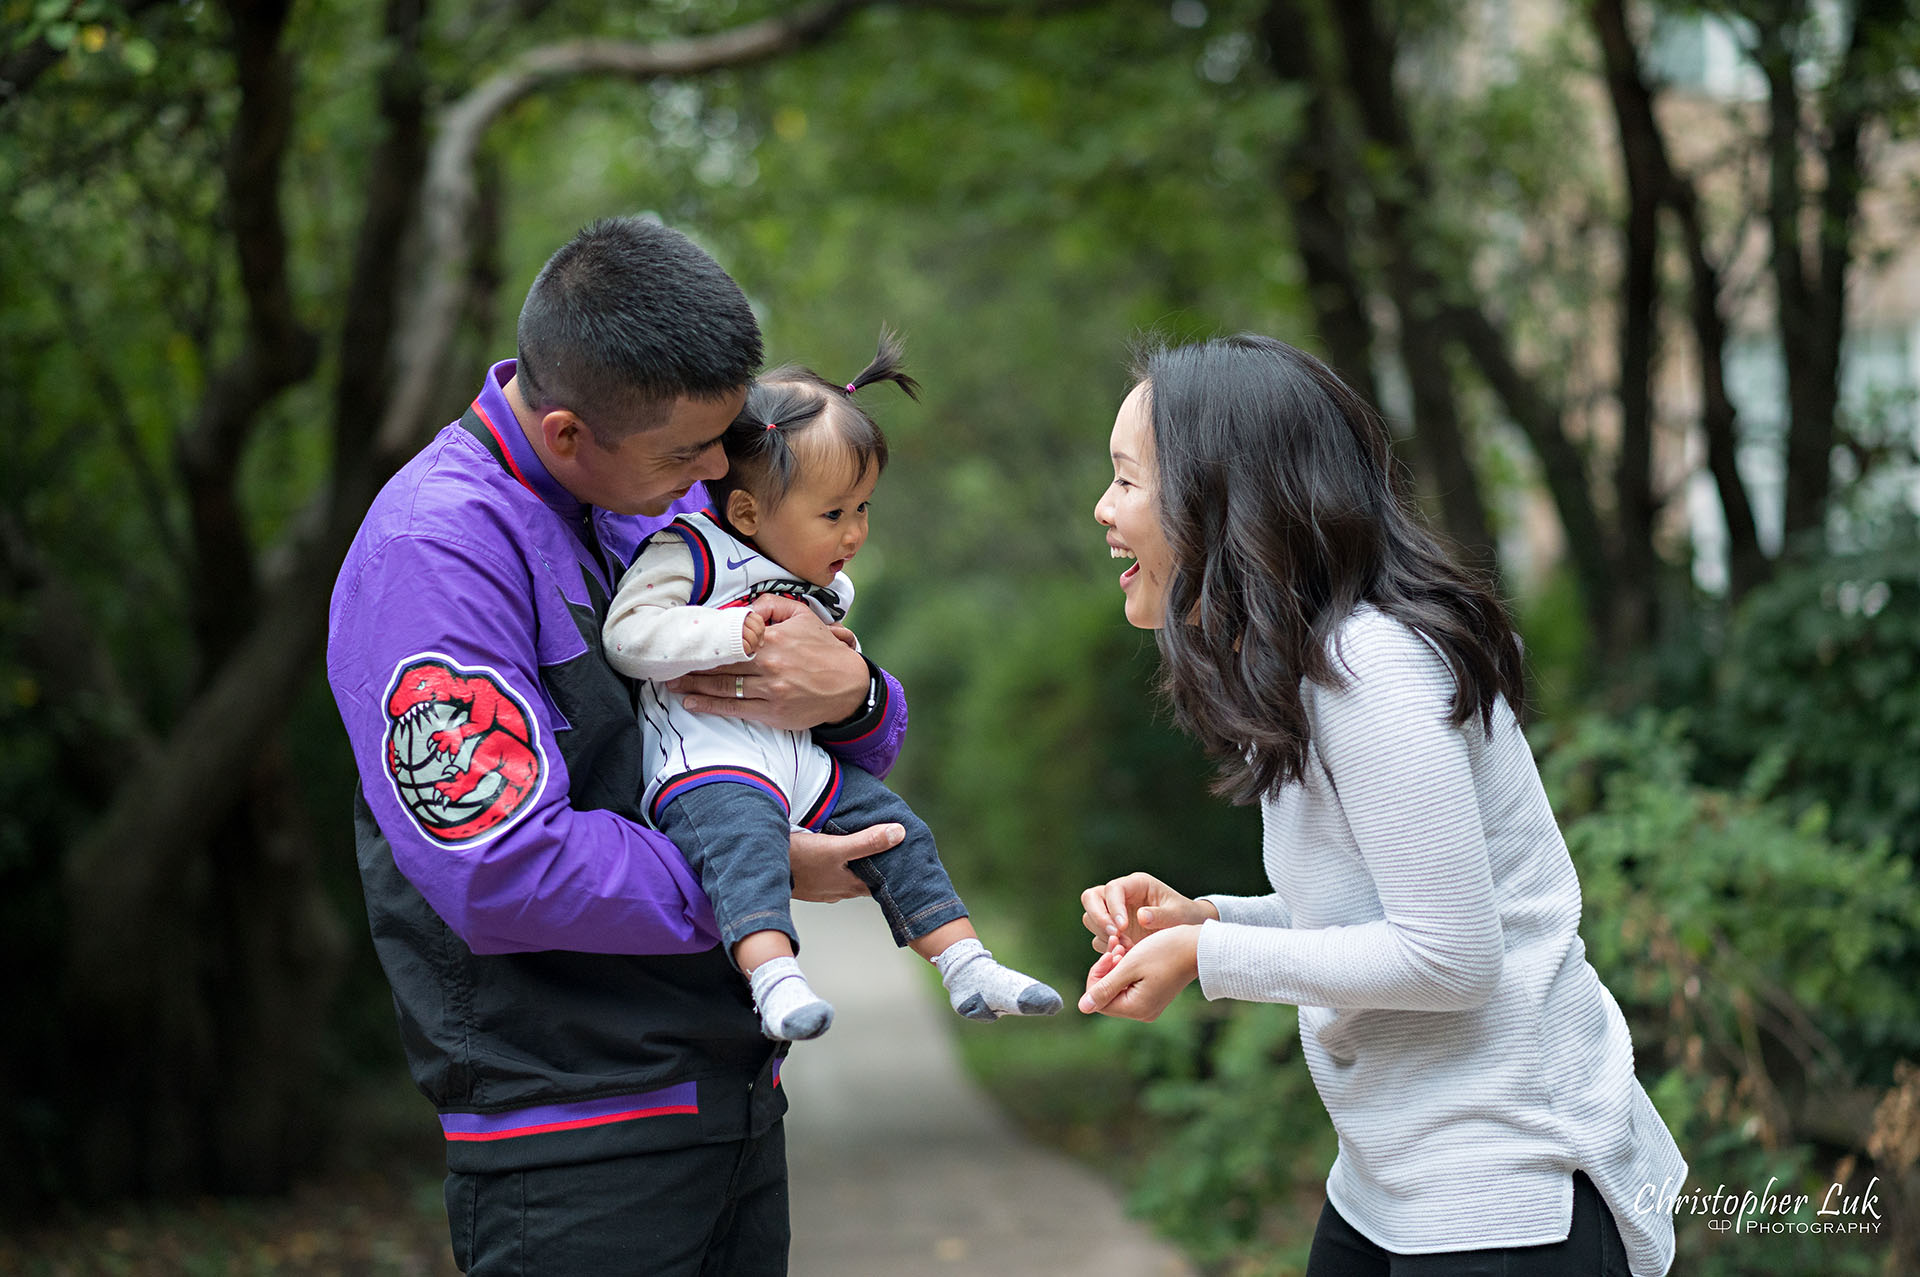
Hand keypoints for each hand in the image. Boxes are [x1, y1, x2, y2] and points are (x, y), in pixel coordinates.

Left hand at [667, 601, 867, 728]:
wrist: (848, 687)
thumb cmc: (823, 650)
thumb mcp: (803, 616)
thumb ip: (772, 605)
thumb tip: (742, 606)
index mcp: (773, 638)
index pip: (730, 637)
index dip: (705, 640)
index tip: (684, 640)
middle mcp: (768, 664)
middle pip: (720, 664)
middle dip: (691, 665)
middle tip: (665, 664)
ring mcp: (769, 690)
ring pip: (722, 687)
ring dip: (693, 685)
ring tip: (671, 683)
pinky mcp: (771, 712)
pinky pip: (734, 708)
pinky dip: (709, 706)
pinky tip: (691, 702)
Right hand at [789, 823, 901, 901]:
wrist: (759, 868)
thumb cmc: (798, 859)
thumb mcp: (835, 847)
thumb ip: (867, 842)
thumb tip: (900, 833)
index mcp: (849, 885)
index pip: (881, 883)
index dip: (893, 872)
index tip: (907, 859)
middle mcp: (837, 891)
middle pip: (864, 880)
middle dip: (876, 867)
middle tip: (890, 850)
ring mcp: (820, 889)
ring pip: (846, 877)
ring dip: (856, 866)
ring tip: (866, 849)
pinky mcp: (806, 883)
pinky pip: (829, 874)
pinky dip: (837, 865)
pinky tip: (834, 854)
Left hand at [1077, 925, 1200, 1020]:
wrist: (1198, 946)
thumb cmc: (1165, 952)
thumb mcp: (1130, 966)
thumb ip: (1105, 987)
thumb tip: (1082, 1007)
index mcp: (1136, 1008)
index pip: (1098, 1000)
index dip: (1097, 975)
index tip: (1110, 953)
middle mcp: (1142, 1012)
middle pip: (1107, 994)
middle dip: (1107, 969)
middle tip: (1117, 946)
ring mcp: (1149, 1005)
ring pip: (1118, 987)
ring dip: (1116, 965)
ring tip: (1125, 946)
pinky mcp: (1154, 995)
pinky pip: (1130, 985)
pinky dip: (1127, 968)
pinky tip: (1132, 951)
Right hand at [1080, 872, 1217, 953]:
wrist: (1187, 929)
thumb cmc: (1185, 916)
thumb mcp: (1178, 914)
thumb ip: (1161, 915)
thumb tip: (1141, 916)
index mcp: (1136, 884)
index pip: (1112, 889)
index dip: (1113, 907)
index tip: (1122, 927)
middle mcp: (1120, 896)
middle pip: (1091, 898)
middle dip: (1098, 917)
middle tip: (1114, 936)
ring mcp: (1113, 913)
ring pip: (1090, 918)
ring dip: (1102, 934)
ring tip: (1126, 947)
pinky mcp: (1112, 931)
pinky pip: (1098, 938)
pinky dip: (1107, 948)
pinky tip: (1125, 955)